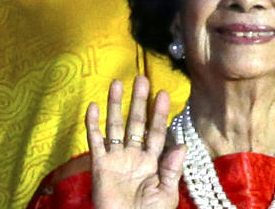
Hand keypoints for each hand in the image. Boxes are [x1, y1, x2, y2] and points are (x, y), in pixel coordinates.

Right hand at [86, 76, 185, 208]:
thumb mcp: (167, 194)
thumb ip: (171, 170)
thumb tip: (182, 146)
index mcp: (152, 163)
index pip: (158, 132)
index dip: (160, 113)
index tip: (164, 93)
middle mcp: (133, 155)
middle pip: (136, 123)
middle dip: (139, 101)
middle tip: (141, 78)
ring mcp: (115, 158)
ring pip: (115, 126)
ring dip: (116, 105)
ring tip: (117, 83)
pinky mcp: (99, 164)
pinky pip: (95, 140)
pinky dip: (92, 124)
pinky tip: (93, 107)